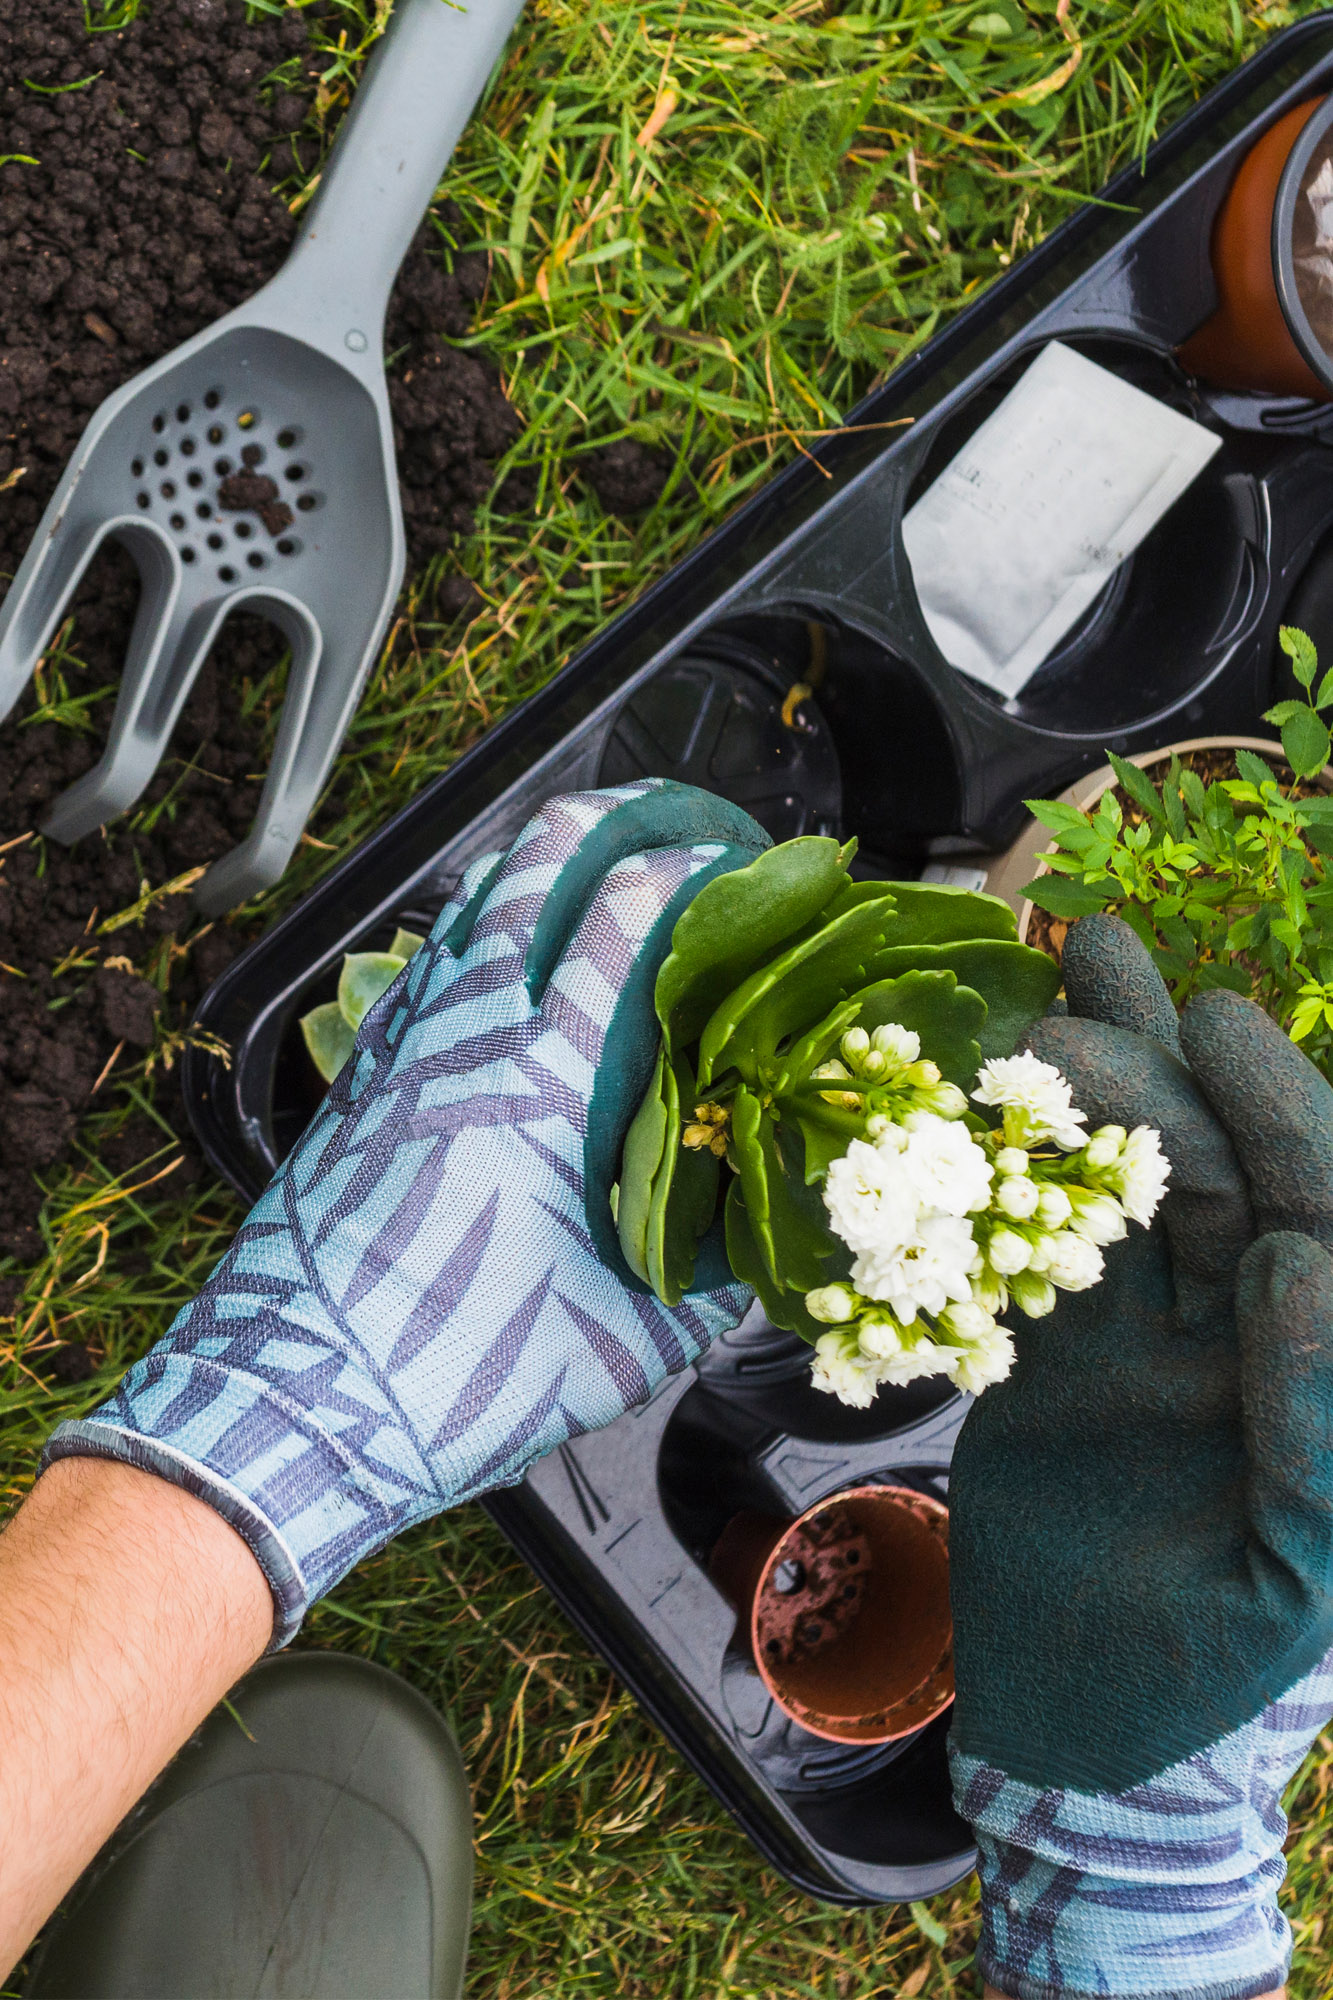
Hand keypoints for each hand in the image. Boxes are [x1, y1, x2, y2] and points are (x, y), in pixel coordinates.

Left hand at [44, 780, 766, 1641]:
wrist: (294, 1403)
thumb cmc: (457, 1374)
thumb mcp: (626, 1342)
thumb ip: (709, 1278)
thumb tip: (756, 1236)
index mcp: (547, 1078)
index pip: (629, 910)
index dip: (697, 865)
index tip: (745, 867)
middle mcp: (468, 1032)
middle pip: (540, 857)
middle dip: (618, 816)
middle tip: (676, 827)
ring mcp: (402, 1043)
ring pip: (473, 898)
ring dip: (542, 863)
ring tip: (601, 871)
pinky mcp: (361, 1075)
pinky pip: (428, 962)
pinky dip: (480, 931)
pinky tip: (508, 967)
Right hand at [948, 915, 1332, 1999]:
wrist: (1080, 1740)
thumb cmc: (1207, 1685)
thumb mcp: (1287, 1577)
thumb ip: (1312, 1427)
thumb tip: (1300, 1263)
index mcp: (1314, 1377)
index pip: (1316, 1217)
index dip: (1276, 1112)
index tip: (1212, 1023)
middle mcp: (1242, 1336)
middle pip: (1217, 1173)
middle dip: (1166, 1070)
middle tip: (1092, 974)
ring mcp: (1150, 1339)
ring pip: (1129, 1186)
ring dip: (1100, 1079)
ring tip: (1063, 958)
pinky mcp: (1060, 1356)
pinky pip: (1037, 1245)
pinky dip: (1013, 1167)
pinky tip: (990, 1085)